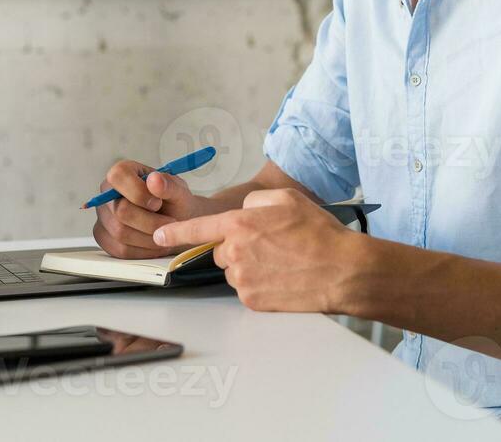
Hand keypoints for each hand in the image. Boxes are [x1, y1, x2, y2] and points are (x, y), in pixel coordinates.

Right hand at [92, 159, 216, 259]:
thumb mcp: (179, 191)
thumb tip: (154, 179)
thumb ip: (168, 185)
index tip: (157, 203)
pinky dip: (143, 250)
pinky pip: (120, 249)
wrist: (176, 225)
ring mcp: (104, 218)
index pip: (118, 176)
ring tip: (164, 233)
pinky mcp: (106, 239)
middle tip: (169, 222)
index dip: (138, 192)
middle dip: (150, 221)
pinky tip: (155, 243)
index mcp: (123, 173)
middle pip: (121, 211)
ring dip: (149, 237)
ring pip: (120, 233)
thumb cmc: (174, 204)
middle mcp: (108, 194)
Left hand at [152, 189, 360, 312]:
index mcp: (240, 225)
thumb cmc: (318, 233)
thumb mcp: (287, 199)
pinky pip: (246, 289)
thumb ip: (254, 202)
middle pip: (221, 250)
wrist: (341, 270)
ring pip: (234, 270)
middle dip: (238, 247)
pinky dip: (260, 283)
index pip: (197, 229)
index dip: (174, 233)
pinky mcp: (252, 300)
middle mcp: (235, 253)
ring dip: (249, 266)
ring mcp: (242, 279)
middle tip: (270, 245)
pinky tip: (282, 277)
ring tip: (282, 261)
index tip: (159, 237)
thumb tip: (242, 212)